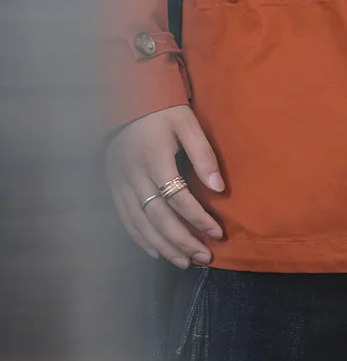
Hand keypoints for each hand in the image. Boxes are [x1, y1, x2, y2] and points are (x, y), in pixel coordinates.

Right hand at [106, 105, 224, 268]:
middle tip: (204, 257)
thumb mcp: (188, 123)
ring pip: (141, 224)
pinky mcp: (113, 186)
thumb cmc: (163, 110)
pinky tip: (156, 251)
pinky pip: (126, 219)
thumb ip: (203, 154)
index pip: (179, 199)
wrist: (127, 98)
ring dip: (164, 246)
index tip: (218, 233)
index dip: (199, 219)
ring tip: (185, 262)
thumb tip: (219, 189)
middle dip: (183, 241)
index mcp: (155, 159)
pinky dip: (141, 239)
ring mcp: (120, 183)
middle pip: (159, 218)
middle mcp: (134, 176)